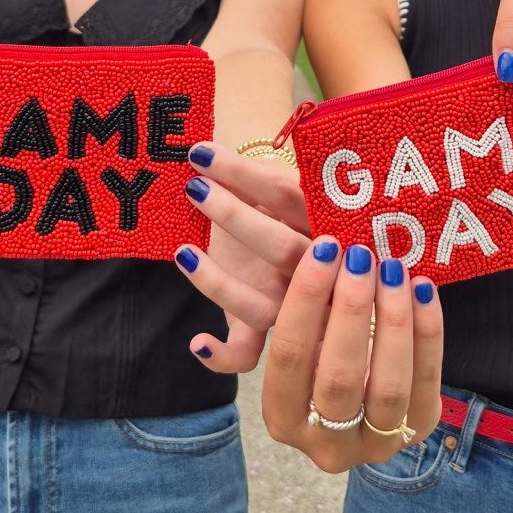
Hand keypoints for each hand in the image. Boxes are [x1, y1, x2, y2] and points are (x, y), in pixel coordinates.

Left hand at [175, 142, 311, 369]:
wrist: (299, 232)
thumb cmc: (284, 203)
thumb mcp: (281, 182)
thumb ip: (260, 174)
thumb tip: (206, 157)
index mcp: (328, 220)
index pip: (290, 195)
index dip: (245, 174)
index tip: (202, 155)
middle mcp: (321, 267)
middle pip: (284, 249)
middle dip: (235, 218)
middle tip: (195, 189)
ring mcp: (297, 303)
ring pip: (265, 307)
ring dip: (220, 285)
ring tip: (184, 253)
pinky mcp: (272, 329)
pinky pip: (252, 355)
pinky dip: (224, 357)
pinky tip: (198, 342)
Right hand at [261, 242, 443, 471]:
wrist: (362, 402)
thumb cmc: (319, 355)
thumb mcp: (297, 338)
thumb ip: (295, 308)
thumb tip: (316, 255)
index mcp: (282, 419)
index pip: (289, 357)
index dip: (305, 300)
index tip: (323, 251)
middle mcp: (326, 444)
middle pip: (339, 376)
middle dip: (351, 309)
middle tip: (361, 257)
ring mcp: (375, 445)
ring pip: (389, 386)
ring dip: (393, 320)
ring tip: (393, 270)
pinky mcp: (418, 430)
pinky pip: (427, 382)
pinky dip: (428, 332)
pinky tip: (423, 290)